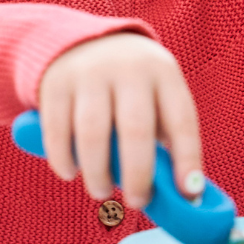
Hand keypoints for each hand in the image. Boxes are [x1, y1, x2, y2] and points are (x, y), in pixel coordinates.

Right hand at [36, 32, 203, 209]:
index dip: (187, 159)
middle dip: (137, 175)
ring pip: (92, 133)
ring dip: (98, 172)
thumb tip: (182, 193)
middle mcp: (128, 69)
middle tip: (137, 202)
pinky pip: (57, 130)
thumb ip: (166, 138)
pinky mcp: (55, 84)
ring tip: (101, 192)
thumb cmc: (130, 87)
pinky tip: (71, 172)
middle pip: (135, 130)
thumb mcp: (156, 95)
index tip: (188, 193)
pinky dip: (63, 158)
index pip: (181, 120)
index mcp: (163, 73)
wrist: (80, 41)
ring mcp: (88, 74)